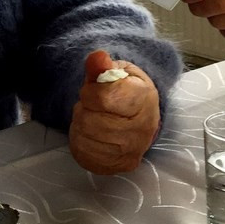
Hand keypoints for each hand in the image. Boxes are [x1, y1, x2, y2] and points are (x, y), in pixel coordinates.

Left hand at [68, 50, 160, 174]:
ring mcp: (132, 151)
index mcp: (144, 99)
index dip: (90, 92)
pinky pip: (84, 153)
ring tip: (94, 118)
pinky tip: (92, 134)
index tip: (95, 90)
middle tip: (94, 106)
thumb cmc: (127, 91)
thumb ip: (103, 66)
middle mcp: (142, 129)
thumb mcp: (118, 72)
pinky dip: (81, 141)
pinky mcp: (120, 165)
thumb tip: (97, 58)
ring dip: (81, 124)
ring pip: (85, 137)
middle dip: (85, 109)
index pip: (103, 98)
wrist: (140, 118)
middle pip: (91, 121)